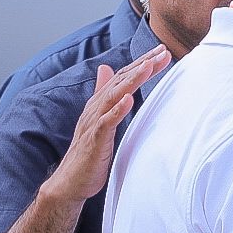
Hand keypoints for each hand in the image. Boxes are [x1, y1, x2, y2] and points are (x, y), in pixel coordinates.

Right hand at [47, 45, 169, 202]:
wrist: (70, 181)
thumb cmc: (88, 152)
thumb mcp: (100, 118)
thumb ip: (104, 94)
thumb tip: (106, 69)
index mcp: (100, 103)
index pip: (122, 77)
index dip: (141, 63)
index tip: (161, 51)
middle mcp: (95, 108)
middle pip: (120, 81)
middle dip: (141, 65)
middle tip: (162, 51)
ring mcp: (93, 123)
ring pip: (113, 96)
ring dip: (131, 80)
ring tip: (148, 67)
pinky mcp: (93, 140)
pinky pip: (105, 123)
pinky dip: (116, 110)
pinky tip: (128, 99)